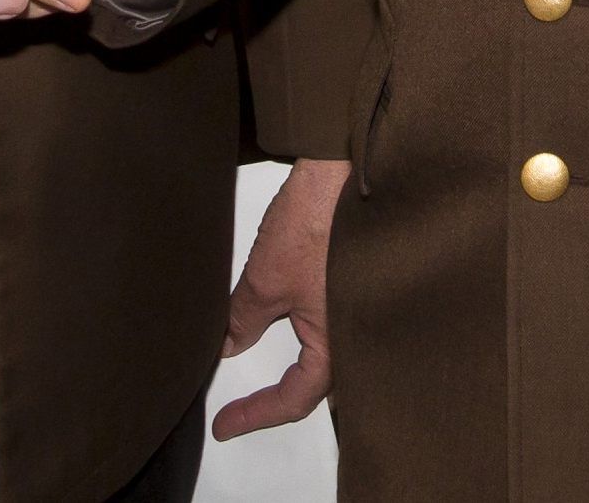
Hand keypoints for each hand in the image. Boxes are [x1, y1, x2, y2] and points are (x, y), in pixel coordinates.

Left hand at [212, 158, 344, 438]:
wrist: (350, 162)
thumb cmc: (317, 220)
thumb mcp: (266, 280)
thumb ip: (242, 321)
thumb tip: (227, 347)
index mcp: (341, 343)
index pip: (296, 398)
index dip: (255, 415)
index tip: (222, 425)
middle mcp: (362, 333)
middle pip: (321, 386)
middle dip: (282, 401)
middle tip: (240, 411)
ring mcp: (366, 306)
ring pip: (332, 357)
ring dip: (299, 369)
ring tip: (265, 375)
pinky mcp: (365, 281)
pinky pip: (340, 326)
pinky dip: (313, 337)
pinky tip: (294, 326)